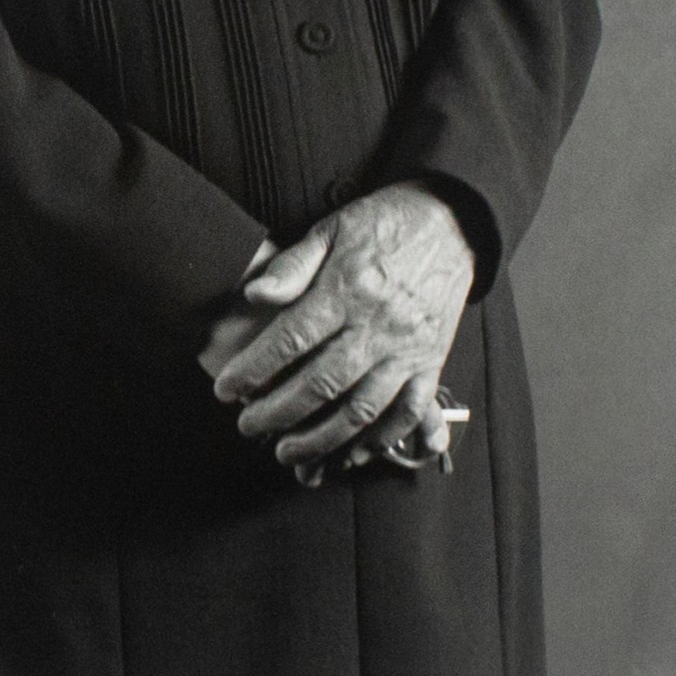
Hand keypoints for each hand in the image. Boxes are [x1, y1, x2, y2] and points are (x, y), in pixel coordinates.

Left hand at [211, 183, 472, 477]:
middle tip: (247, 427)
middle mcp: (378, 325)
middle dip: (277, 413)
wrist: (450, 222)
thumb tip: (254, 295)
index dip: (254, 370)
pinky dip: (379, 440)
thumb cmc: (383, 224)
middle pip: (321, 383)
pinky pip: (407, 413)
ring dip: (321, 439)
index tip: (225, 390)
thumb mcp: (331, 228)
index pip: (291, 339)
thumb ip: (293, 265)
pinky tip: (352, 453)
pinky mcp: (431, 362)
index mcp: (348, 288)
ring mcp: (407, 349)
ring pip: (361, 409)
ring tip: (288, 452)